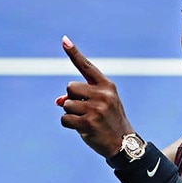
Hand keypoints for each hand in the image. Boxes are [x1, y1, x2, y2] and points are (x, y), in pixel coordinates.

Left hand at [56, 36, 133, 157]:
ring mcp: (95, 109)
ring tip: (85, 120)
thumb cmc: (109, 120)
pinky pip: (65, 119)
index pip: (86, 66)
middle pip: (70, 87)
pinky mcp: (88, 124)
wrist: (123, 143)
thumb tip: (58, 101)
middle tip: (84, 109)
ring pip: (66, 104)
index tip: (64, 39)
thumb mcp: (100, 104)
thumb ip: (81, 97)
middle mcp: (102, 95)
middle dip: (72, 98)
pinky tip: (81, 128)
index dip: (74, 53)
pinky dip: (68, 124)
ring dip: (70, 113)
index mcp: (107, 86)